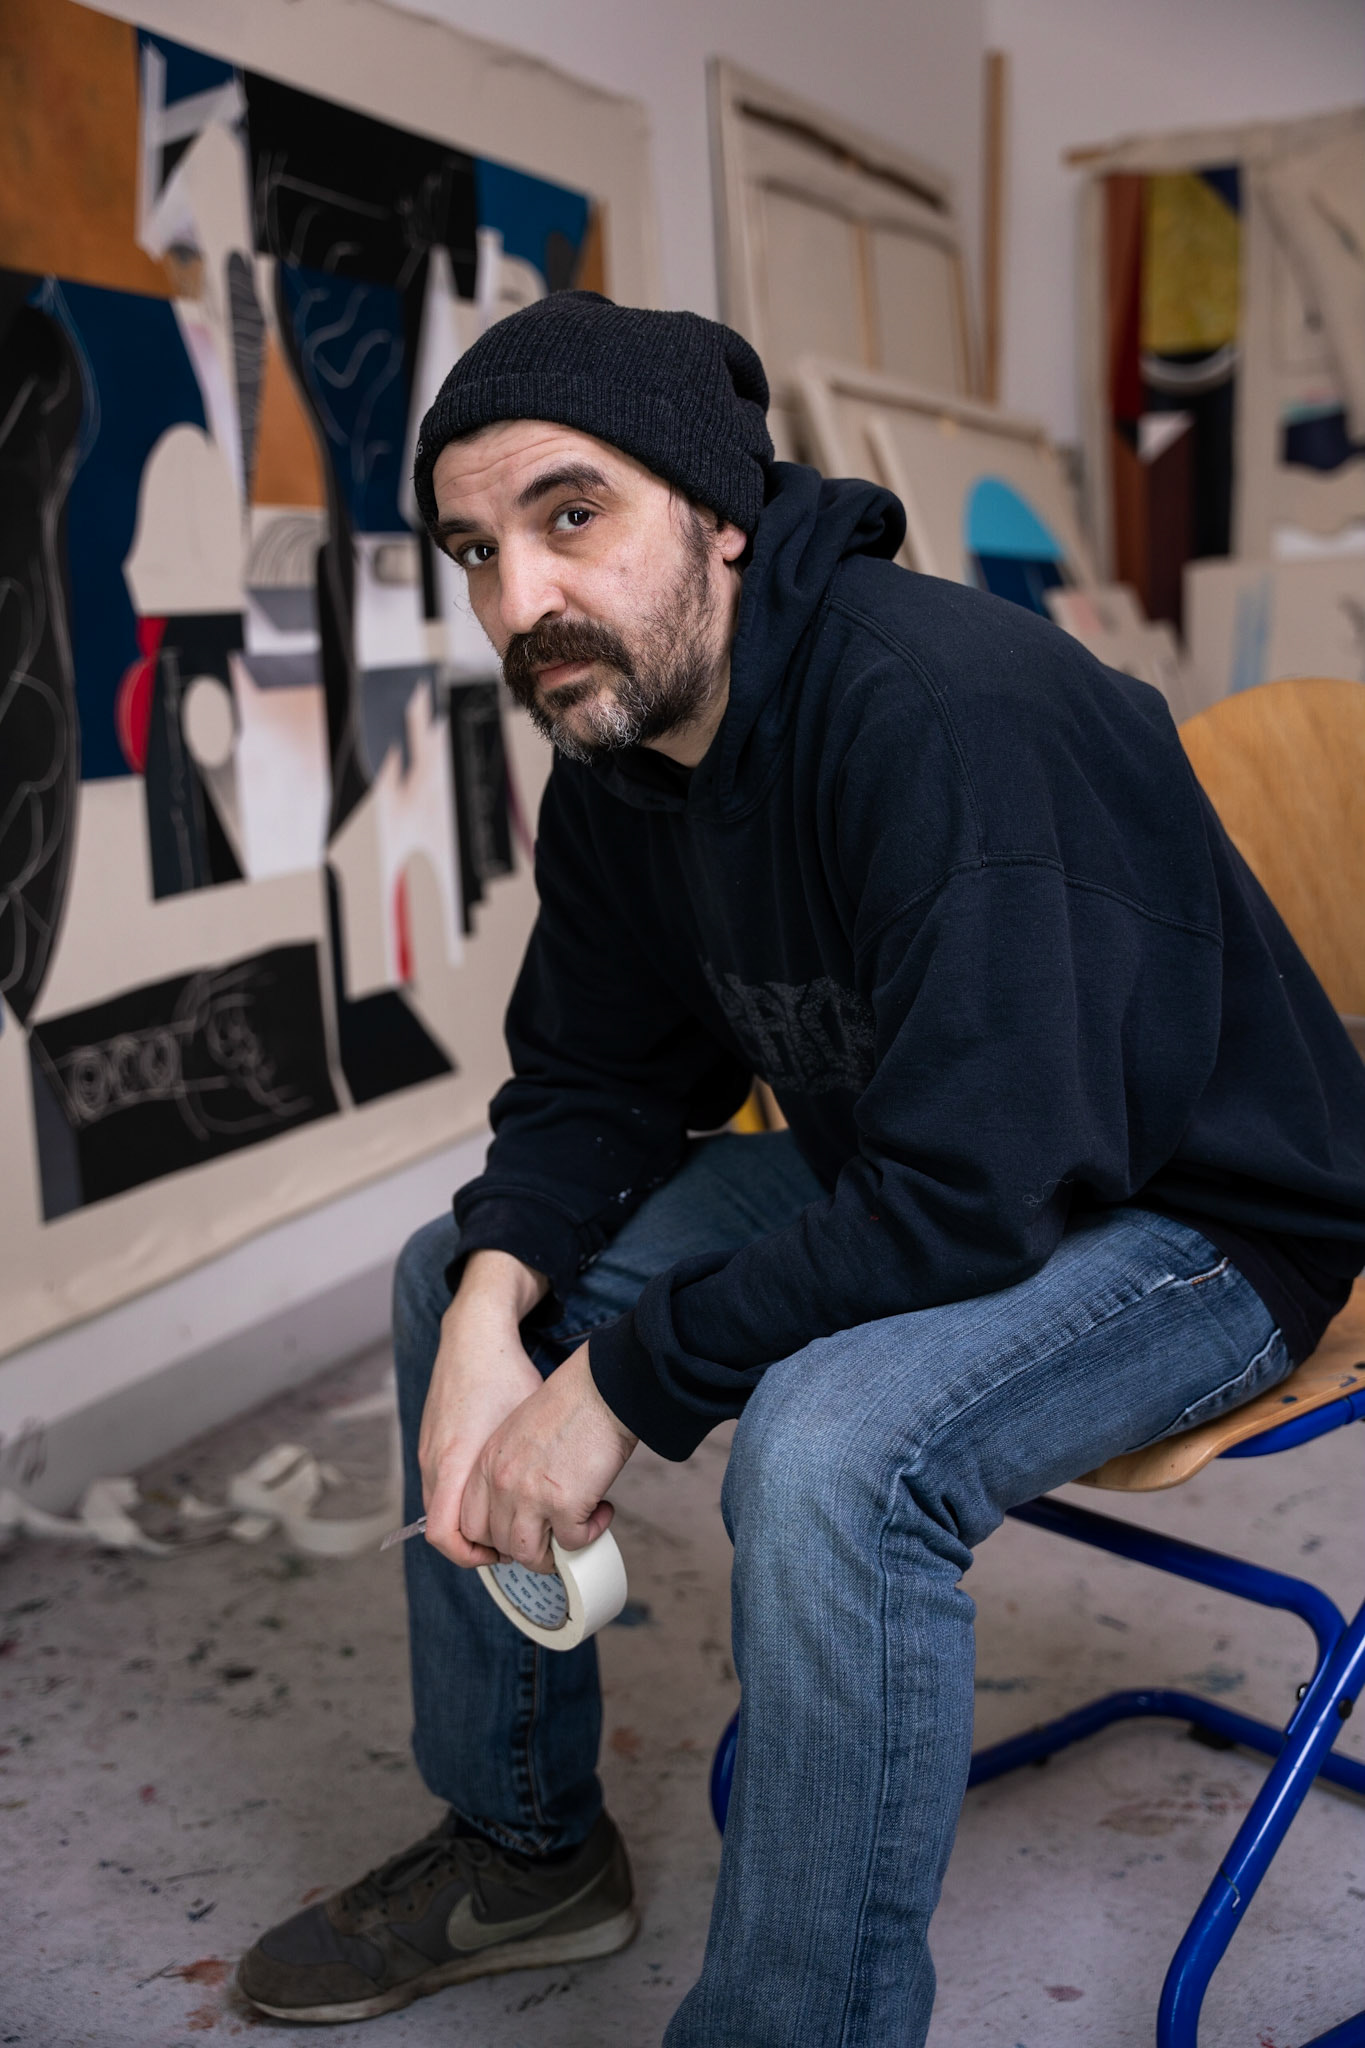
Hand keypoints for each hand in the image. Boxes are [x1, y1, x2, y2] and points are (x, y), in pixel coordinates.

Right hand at [418, 1251, 546, 1568]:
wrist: (473, 1333)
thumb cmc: (505, 1373)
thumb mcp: (529, 1424)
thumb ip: (540, 1468)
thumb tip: (572, 1504)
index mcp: (457, 1462)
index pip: (446, 1536)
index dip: (472, 1557)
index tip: (505, 1555)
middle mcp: (435, 1461)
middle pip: (445, 1529)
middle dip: (478, 1545)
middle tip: (516, 1545)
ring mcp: (428, 1451)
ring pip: (443, 1508)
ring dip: (473, 1522)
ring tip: (513, 1518)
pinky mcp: (431, 1441)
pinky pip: (441, 1486)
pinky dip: (465, 1498)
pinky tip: (497, 1488)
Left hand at [459, 1345, 638, 1571]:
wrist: (600, 1389)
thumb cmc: (569, 1402)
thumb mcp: (517, 1433)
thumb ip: (509, 1468)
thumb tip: (521, 1503)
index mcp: (486, 1464)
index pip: (470, 1524)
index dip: (494, 1538)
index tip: (517, 1535)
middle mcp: (501, 1484)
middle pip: (499, 1544)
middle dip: (529, 1547)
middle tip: (553, 1535)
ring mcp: (530, 1498)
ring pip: (530, 1554)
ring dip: (555, 1552)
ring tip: (576, 1531)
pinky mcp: (564, 1507)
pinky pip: (572, 1543)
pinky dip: (590, 1533)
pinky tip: (602, 1511)